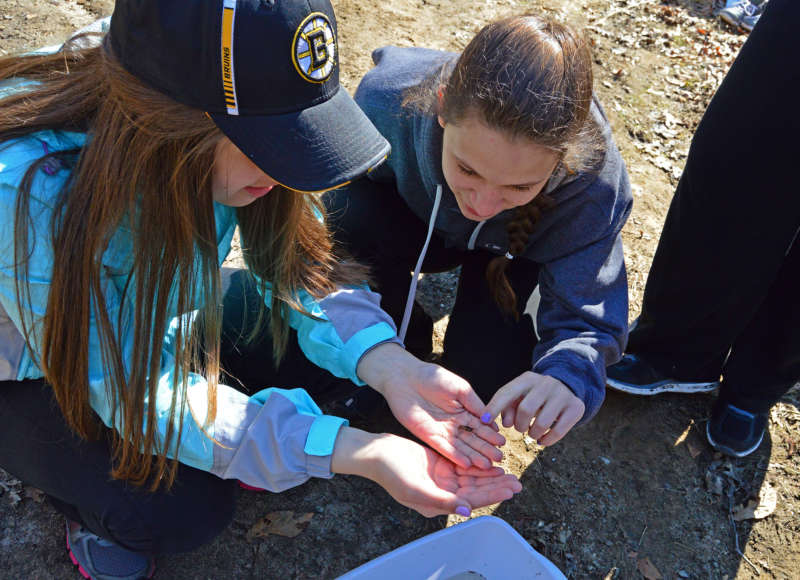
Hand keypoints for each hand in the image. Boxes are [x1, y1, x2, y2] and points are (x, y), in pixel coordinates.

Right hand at [331, 427, 521, 517]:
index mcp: (436, 504)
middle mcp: (442, 493)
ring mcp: (442, 478)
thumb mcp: (415, 489)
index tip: (509, 490)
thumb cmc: (391, 472)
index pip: (470, 501)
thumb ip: (441, 500)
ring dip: (490, 476)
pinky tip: (491, 463)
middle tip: (517, 482)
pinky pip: (464, 466)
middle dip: (496, 487)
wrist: (376, 452)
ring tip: (509, 473)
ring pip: (472, 479)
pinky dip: (478, 465)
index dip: (490, 496)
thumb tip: (466, 509)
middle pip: (475, 491)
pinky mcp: (441, 464)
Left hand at [356, 343, 504, 468]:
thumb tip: (490, 417)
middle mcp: (454, 423)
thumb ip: (474, 403)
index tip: (502, 443)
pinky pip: (444, 448)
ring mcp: (442, 431)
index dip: (491, 434)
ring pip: (461, 446)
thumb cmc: (432, 377)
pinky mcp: (429, 436)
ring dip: (474, 456)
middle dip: (486, 449)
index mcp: (463, 410)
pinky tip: (467, 464)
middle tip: (499, 459)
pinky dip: (456, 456)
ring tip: (487, 465)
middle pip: (473, 439)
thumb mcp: (459, 388)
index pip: (480, 425)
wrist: (405, 378)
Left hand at [485, 371, 583, 445]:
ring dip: (532, 433)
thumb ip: (506, 407)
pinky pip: (558, 431)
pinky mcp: (576, 407)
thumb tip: (505, 423)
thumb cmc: (534, 395)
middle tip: (520, 428)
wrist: (567, 387)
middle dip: (519, 425)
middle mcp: (546, 383)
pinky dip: (546, 440)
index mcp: (527, 378)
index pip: (507, 393)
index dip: (494, 408)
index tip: (484, 422)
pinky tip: (542, 439)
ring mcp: (563, 394)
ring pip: (542, 423)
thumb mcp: (519, 396)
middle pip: (526, 409)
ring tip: (532, 432)